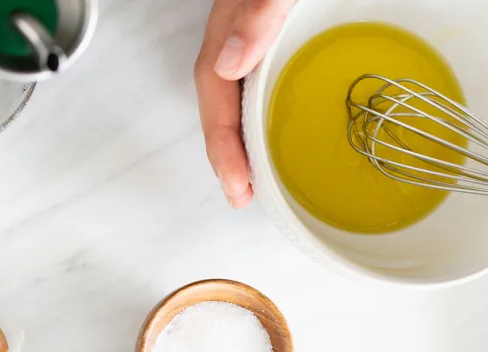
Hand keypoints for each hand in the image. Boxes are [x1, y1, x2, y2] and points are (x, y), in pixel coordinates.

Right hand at [195, 0, 294, 208]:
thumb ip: (258, 13)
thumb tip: (229, 65)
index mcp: (231, 24)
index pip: (215, 90)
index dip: (222, 143)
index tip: (237, 182)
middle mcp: (235, 33)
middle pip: (219, 103)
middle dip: (225, 157)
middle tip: (239, 198)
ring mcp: (251, 38)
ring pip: (233, 98)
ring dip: (238, 143)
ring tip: (247, 185)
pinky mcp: (272, 40)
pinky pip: (255, 87)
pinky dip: (257, 121)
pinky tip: (267, 138)